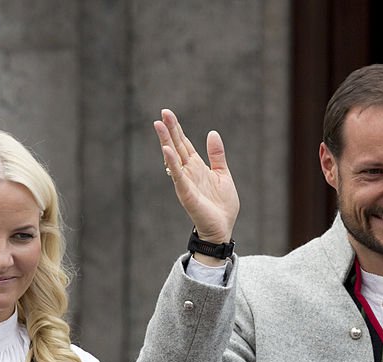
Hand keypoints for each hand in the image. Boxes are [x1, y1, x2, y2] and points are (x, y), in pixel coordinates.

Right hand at [154, 109, 239, 244]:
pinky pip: (178, 176)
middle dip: (169, 130)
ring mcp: (185, 182)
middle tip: (162, 113)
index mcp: (197, 167)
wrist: (223, 228)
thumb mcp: (223, 174)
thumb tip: (212, 132)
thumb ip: (216, 155)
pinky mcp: (186, 193)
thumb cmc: (222, 205)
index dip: (176, 129)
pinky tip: (167, 150)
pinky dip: (172, 163)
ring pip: (173, 158)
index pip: (184, 143)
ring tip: (158, 125)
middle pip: (176, 146)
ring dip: (165, 141)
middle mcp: (188, 172)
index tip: (167, 113)